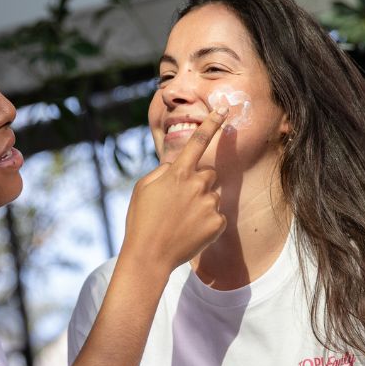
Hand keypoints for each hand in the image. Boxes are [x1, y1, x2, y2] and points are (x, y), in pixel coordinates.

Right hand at [121, 107, 227, 274]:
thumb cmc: (141, 221)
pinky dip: (207, 223)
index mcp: (178, 173)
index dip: (211, 124)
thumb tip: (176, 167)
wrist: (149, 256)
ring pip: (212, 196)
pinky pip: (217, 216)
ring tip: (181, 222)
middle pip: (208, 174)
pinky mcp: (218, 223)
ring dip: (201, 205)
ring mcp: (209, 204)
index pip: (198, 141)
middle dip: (198, 184)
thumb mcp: (142, 189)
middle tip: (179, 204)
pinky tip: (190, 232)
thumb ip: (163, 172)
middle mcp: (197, 185)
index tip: (224, 109)